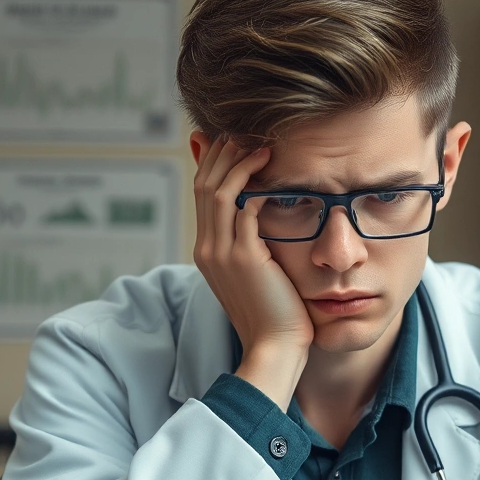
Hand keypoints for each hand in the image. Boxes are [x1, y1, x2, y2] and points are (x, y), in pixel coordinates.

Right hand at [192, 138, 311, 406]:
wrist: (275, 349)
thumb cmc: (276, 312)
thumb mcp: (258, 271)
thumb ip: (254, 242)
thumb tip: (263, 214)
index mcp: (207, 251)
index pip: (202, 193)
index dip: (215, 161)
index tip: (235, 139)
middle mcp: (208, 248)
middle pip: (204, 184)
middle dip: (223, 152)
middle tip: (247, 130)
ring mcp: (223, 253)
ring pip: (219, 191)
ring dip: (239, 162)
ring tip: (262, 144)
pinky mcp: (245, 258)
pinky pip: (244, 209)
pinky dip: (256, 186)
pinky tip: (274, 173)